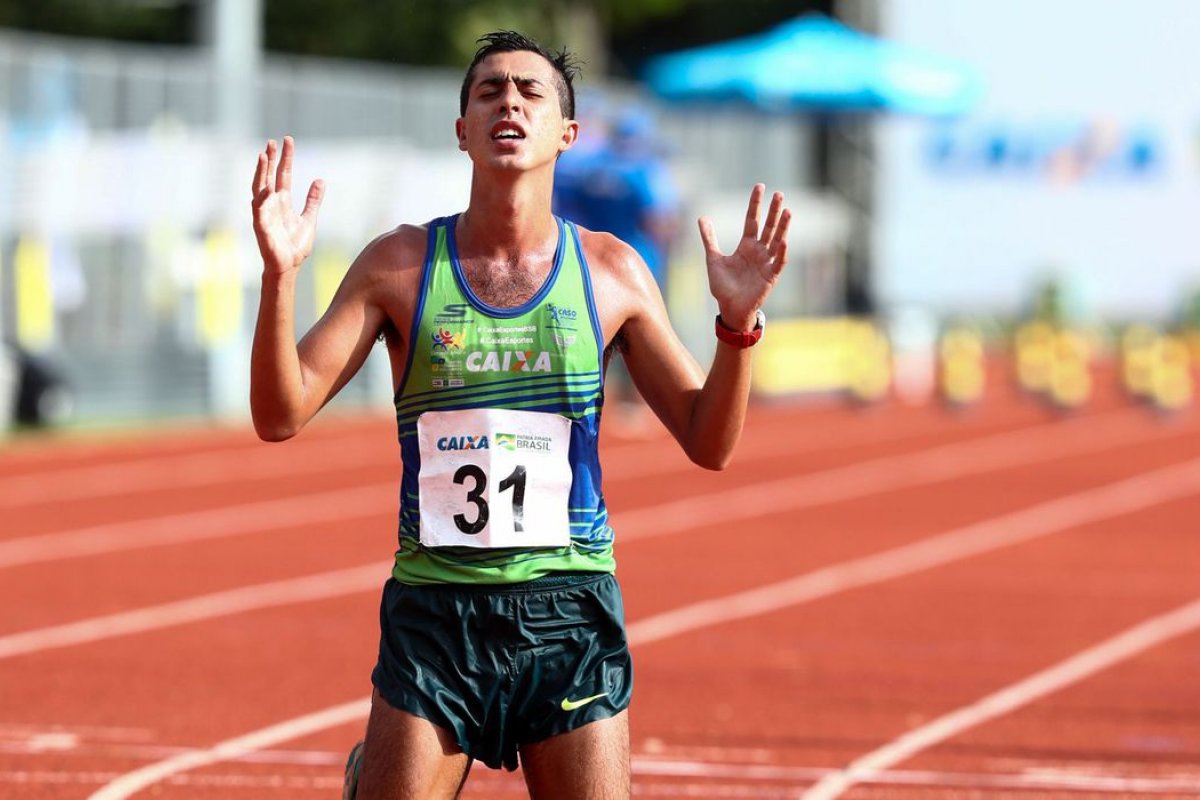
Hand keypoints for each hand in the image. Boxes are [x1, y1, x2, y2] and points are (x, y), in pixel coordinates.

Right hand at [251, 136, 324, 276]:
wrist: (289, 266)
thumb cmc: (295, 245)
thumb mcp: (309, 218)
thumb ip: (313, 200)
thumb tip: (320, 180)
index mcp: (282, 201)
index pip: (283, 174)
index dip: (286, 158)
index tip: (288, 141)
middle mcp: (271, 204)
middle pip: (269, 176)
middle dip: (270, 159)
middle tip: (273, 142)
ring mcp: (264, 214)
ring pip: (260, 188)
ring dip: (261, 173)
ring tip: (262, 156)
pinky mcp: (261, 227)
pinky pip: (259, 212)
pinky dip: (261, 201)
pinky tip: (265, 189)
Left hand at [697, 184, 789, 329]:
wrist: (729, 307)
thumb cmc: (723, 285)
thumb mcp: (713, 259)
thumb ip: (709, 238)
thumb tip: (702, 217)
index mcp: (746, 245)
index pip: (752, 220)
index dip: (755, 204)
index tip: (760, 187)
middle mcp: (758, 251)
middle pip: (767, 227)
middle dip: (773, 211)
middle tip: (779, 194)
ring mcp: (766, 262)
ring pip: (777, 240)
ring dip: (782, 227)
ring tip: (788, 211)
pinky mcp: (770, 276)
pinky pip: (778, 262)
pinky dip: (782, 252)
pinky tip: (784, 239)